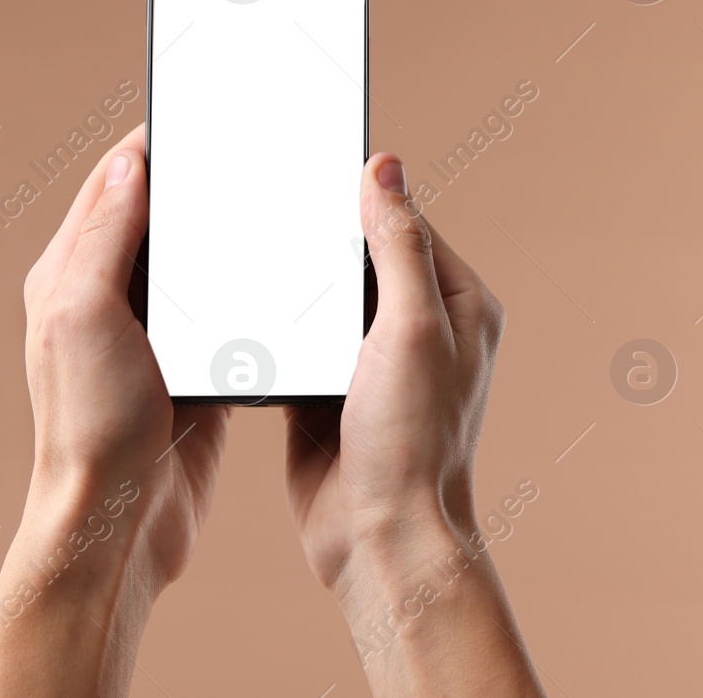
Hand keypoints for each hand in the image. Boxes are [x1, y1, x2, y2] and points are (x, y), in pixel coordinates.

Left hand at [20, 123, 227, 584]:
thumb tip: (130, 162)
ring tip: (268, 202)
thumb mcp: (85, 314)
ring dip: (227, 235)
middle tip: (248, 149)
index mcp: (72, 273)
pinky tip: (275, 277)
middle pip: (161, 215)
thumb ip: (104, 235)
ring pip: (197, 261)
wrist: (121, 518)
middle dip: (201, 181)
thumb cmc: (92, 423)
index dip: (156, 143)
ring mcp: (153, 332)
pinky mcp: (193, 365)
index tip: (201, 111)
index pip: (115, 183)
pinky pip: (224, 309)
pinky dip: (245, 288)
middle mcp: (108, 296)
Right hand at [285, 153, 543, 696]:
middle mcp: (421, 326)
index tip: (312, 163)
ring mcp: (373, 359)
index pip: (406, 222)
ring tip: (253, 251)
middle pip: (360, 254)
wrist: (379, 539)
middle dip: (319, 236)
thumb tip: (385, 167)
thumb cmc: (413, 442)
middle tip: (270, 203)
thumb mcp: (412, 328)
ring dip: (294, 283)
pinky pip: (299, 338)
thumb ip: (398, 246)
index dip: (362, 194)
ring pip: (324, 296)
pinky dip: (276, 326)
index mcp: (457, 302)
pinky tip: (245, 308)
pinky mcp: (331, 388)